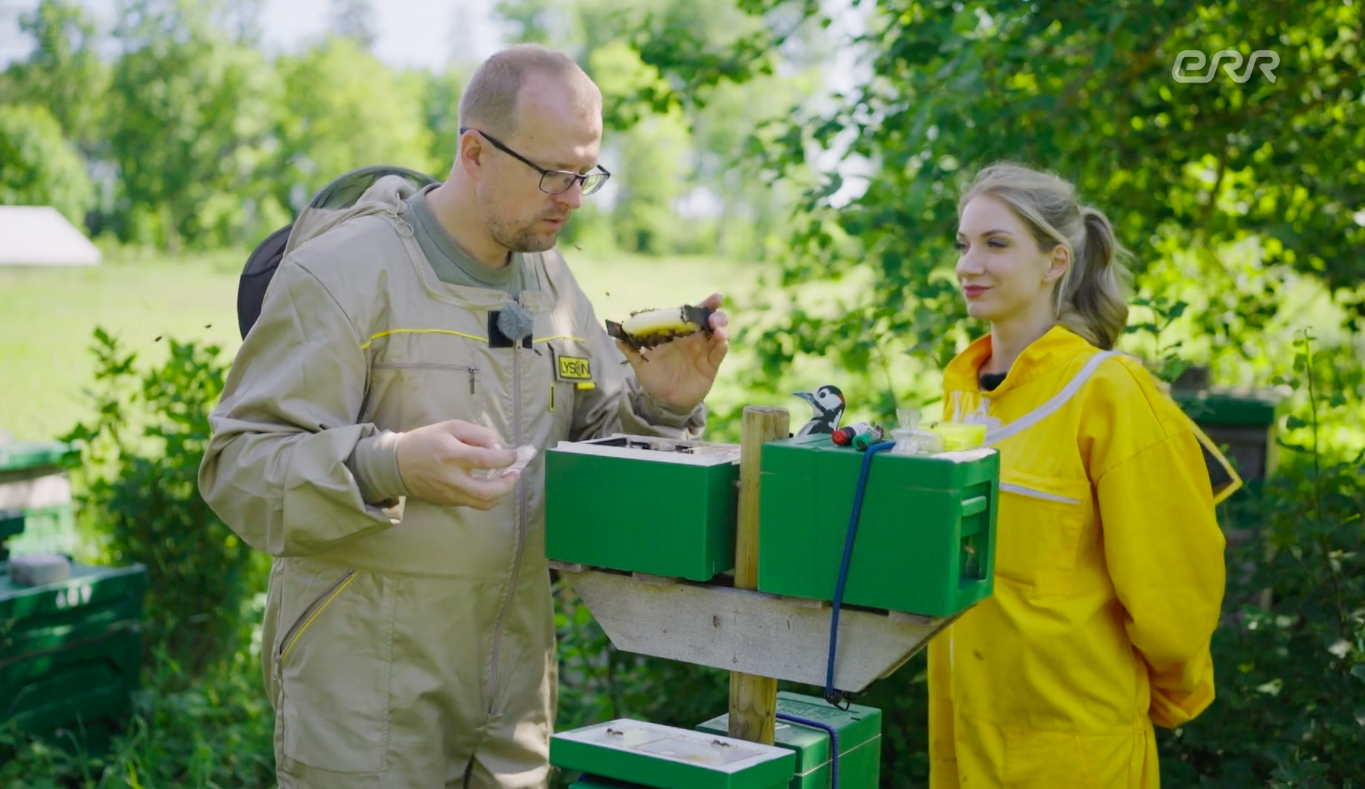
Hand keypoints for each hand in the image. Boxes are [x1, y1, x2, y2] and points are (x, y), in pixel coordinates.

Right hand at [394, 420, 520, 508]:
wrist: (396, 464)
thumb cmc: (426, 441)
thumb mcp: (451, 427)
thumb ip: (477, 434)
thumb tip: (498, 446)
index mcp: (452, 456)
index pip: (486, 461)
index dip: (506, 459)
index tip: (514, 454)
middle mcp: (452, 479)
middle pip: (488, 492)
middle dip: (508, 485)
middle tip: (515, 474)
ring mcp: (449, 494)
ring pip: (483, 503)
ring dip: (501, 494)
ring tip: (506, 481)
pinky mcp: (447, 503)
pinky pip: (473, 504)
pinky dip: (487, 496)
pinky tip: (490, 485)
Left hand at [616, 293, 729, 411]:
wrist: (663, 401)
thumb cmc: (654, 377)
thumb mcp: (641, 362)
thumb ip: (631, 349)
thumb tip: (615, 336)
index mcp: (679, 332)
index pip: (693, 314)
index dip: (704, 305)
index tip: (716, 297)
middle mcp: (694, 339)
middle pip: (710, 321)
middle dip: (716, 314)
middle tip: (714, 313)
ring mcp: (704, 352)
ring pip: (718, 335)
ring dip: (721, 328)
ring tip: (718, 330)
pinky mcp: (710, 366)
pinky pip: (719, 354)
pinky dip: (722, 347)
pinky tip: (722, 343)